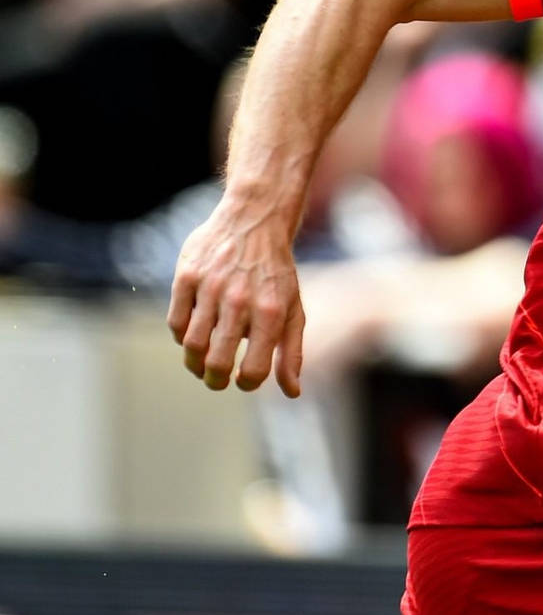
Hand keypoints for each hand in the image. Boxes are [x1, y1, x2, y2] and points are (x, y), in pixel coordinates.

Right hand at [168, 200, 305, 395]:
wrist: (255, 221)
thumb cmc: (276, 274)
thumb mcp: (293, 309)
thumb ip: (291, 352)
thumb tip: (292, 393)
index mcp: (272, 313)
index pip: (255, 369)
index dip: (247, 383)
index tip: (243, 381)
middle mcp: (241, 301)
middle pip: (217, 362)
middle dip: (215, 380)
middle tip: (216, 381)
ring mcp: (211, 288)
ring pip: (192, 345)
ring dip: (194, 363)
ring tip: (201, 364)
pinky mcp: (187, 276)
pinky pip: (176, 321)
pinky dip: (181, 336)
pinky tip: (191, 335)